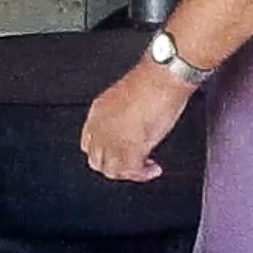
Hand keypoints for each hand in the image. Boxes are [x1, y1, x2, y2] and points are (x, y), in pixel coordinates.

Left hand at [80, 62, 193, 182]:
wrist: (163, 77)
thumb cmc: (153, 79)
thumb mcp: (128, 98)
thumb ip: (123, 116)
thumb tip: (132, 128)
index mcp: (97, 112)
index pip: (89, 143)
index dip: (104, 151)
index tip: (119, 153)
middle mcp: (100, 127)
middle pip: (97, 160)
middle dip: (115, 166)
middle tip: (133, 165)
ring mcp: (112, 140)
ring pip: (112, 170)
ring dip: (129, 173)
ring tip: (144, 168)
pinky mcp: (129, 149)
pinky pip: (132, 172)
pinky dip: (143, 174)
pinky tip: (153, 169)